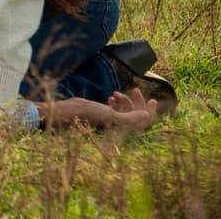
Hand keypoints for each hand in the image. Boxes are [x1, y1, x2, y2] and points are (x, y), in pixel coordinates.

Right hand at [35, 88, 156, 132]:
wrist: (68, 112)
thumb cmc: (88, 116)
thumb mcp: (111, 116)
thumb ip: (130, 118)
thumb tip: (147, 116)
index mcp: (123, 130)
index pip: (144, 123)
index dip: (150, 112)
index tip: (153, 99)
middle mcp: (119, 126)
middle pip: (136, 115)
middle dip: (137, 102)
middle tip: (135, 89)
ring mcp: (111, 121)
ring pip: (126, 110)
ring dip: (124, 100)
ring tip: (115, 93)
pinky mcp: (103, 115)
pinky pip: (116, 109)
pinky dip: (116, 102)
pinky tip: (110, 96)